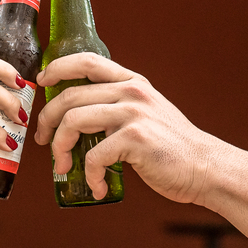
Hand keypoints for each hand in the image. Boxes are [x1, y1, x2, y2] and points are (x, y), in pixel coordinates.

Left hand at [35, 52, 215, 204]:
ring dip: (60, 149)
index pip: (86, 61)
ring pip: (74, 122)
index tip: (42, 82)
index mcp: (132, 82)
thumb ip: (118, 106)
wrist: (205, 167)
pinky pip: (94, 156)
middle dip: (48, 120)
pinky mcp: (136, 139)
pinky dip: (89, 175)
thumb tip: (77, 115)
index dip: (58, 69)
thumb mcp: (146, 112)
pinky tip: (97, 186)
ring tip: (64, 167)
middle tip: (43, 140)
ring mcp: (134, 113)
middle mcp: (132, 92)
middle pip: (70, 96)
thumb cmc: (171, 147)